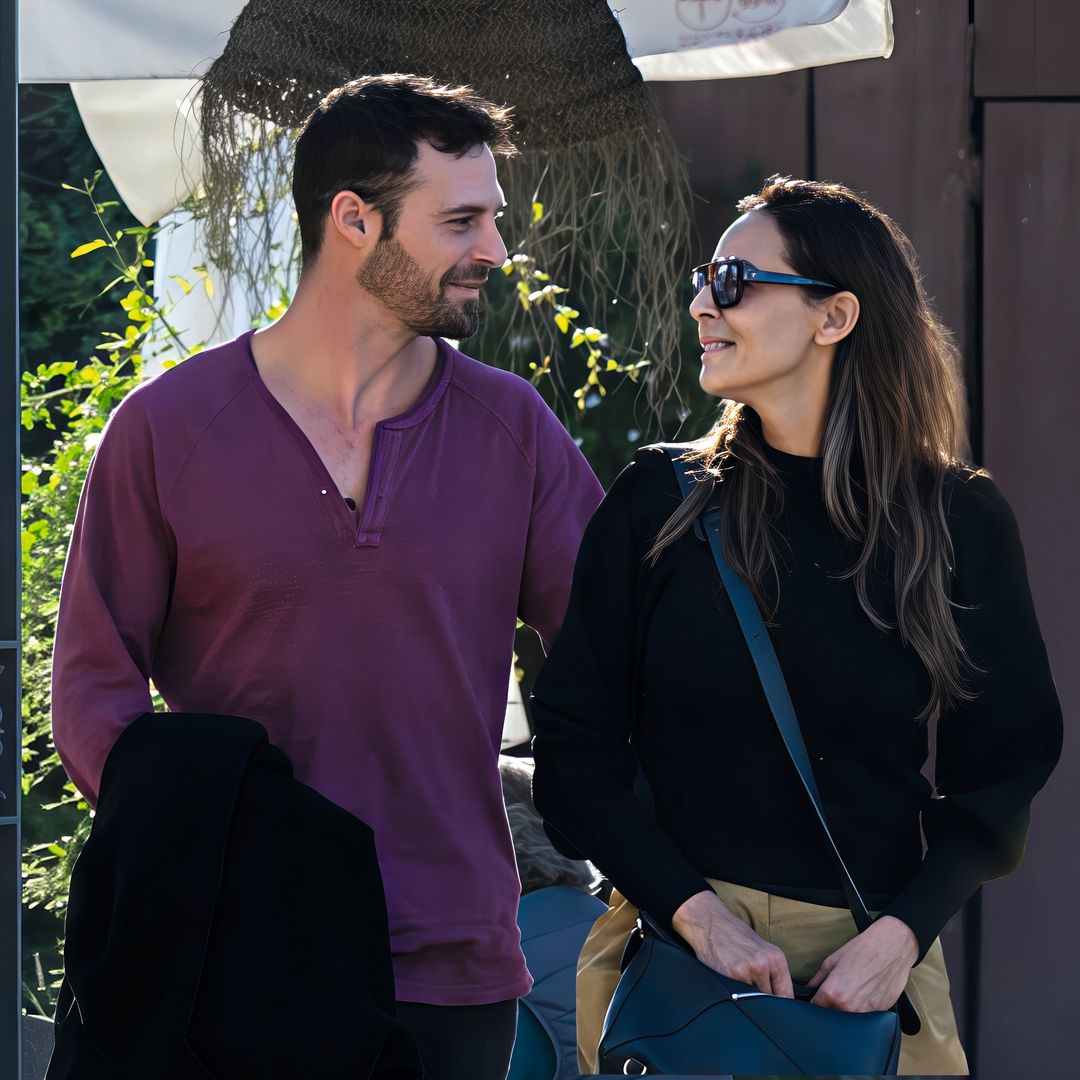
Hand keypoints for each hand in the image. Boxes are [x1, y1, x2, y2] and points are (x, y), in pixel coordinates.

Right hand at [672, 890, 793, 997]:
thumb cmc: (733, 936)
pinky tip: (728, 980)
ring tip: (738, 984)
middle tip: (751, 995)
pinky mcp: (732, 975)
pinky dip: (734, 993)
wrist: (710, 921)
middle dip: (762, 1003)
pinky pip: (739, 996)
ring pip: (754, 1001)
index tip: (774, 1012)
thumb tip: (779, 1000)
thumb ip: (771, 973)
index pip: (787, 995)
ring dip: (747, 999)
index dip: (781, 1008)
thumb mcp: (759, 951)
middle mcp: (765, 964)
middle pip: (771, 1001)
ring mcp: (749, 970)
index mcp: (776, 958)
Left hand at [807, 915, 917, 1011]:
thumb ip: (817, 980)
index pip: (815, 1008)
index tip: (818, 998)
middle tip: (839, 989)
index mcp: (833, 993)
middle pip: (832, 1016)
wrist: (890, 947)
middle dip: (831, 1006)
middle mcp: (848, 1007)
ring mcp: (865, 1013)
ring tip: (855, 988)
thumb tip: (809, 991)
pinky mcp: (880, 1014)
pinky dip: (863, 1008)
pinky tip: (867, 992)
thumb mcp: (831, 961)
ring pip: (849, 1019)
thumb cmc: (862, 950)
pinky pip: (866, 1017)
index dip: (815, 1002)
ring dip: (848, 1008)